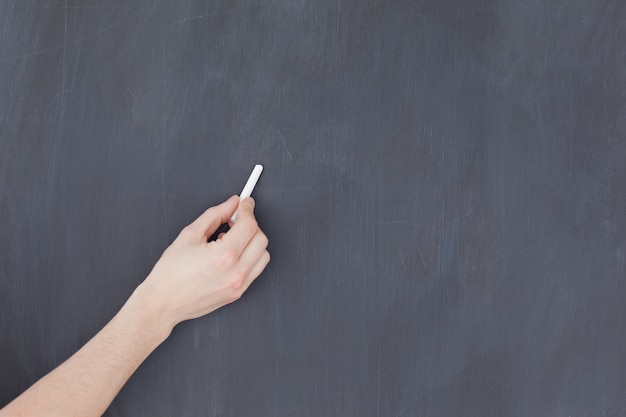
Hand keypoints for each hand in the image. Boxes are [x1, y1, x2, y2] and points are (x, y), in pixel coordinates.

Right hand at [131, 196, 269, 335]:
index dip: (247, 210)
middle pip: (261, 239)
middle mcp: (236, 272)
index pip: (249, 225)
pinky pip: (255, 270)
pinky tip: (231, 256)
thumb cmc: (171, 273)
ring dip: (252, 243)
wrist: (163, 302)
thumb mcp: (189, 235)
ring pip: (263, 255)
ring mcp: (239, 285)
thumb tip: (231, 204)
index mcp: (224, 256)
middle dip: (250, 225)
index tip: (244, 204)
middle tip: (234, 221)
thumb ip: (215, 215)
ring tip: (231, 241)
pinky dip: (249, 258)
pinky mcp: (238, 293)